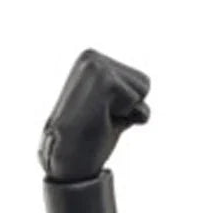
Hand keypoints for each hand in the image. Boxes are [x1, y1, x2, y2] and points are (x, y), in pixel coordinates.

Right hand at [39, 49, 150, 181]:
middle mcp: (92, 56)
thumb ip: (126, 98)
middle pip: (145, 83)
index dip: (129, 107)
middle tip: (103, 117)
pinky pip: (137, 102)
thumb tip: (141, 108)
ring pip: (143, 90)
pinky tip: (101, 119)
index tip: (104, 114)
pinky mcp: (103, 78)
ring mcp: (96, 65)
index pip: (141, 82)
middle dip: (131, 107)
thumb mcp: (113, 110)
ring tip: (101, 118)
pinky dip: (125, 117)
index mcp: (92, 60)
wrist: (67, 156)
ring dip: (128, 112)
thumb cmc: (91, 137)